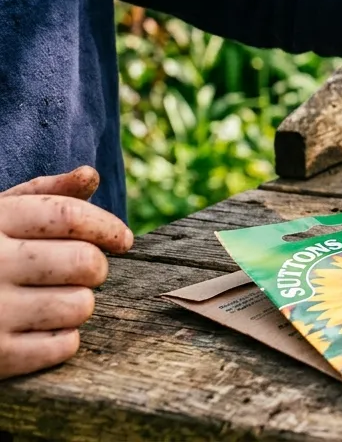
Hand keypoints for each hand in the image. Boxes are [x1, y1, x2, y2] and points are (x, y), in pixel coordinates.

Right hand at [0, 167, 134, 379]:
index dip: (107, 226)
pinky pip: (64, 346)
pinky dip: (63, 339)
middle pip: (85, 262)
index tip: (122, 240)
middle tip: (78, 271)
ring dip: (79, 303)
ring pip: (80, 305)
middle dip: (93, 267)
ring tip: (52, 299)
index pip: (69, 216)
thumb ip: (43, 195)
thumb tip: (89, 175)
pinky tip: (38, 327)